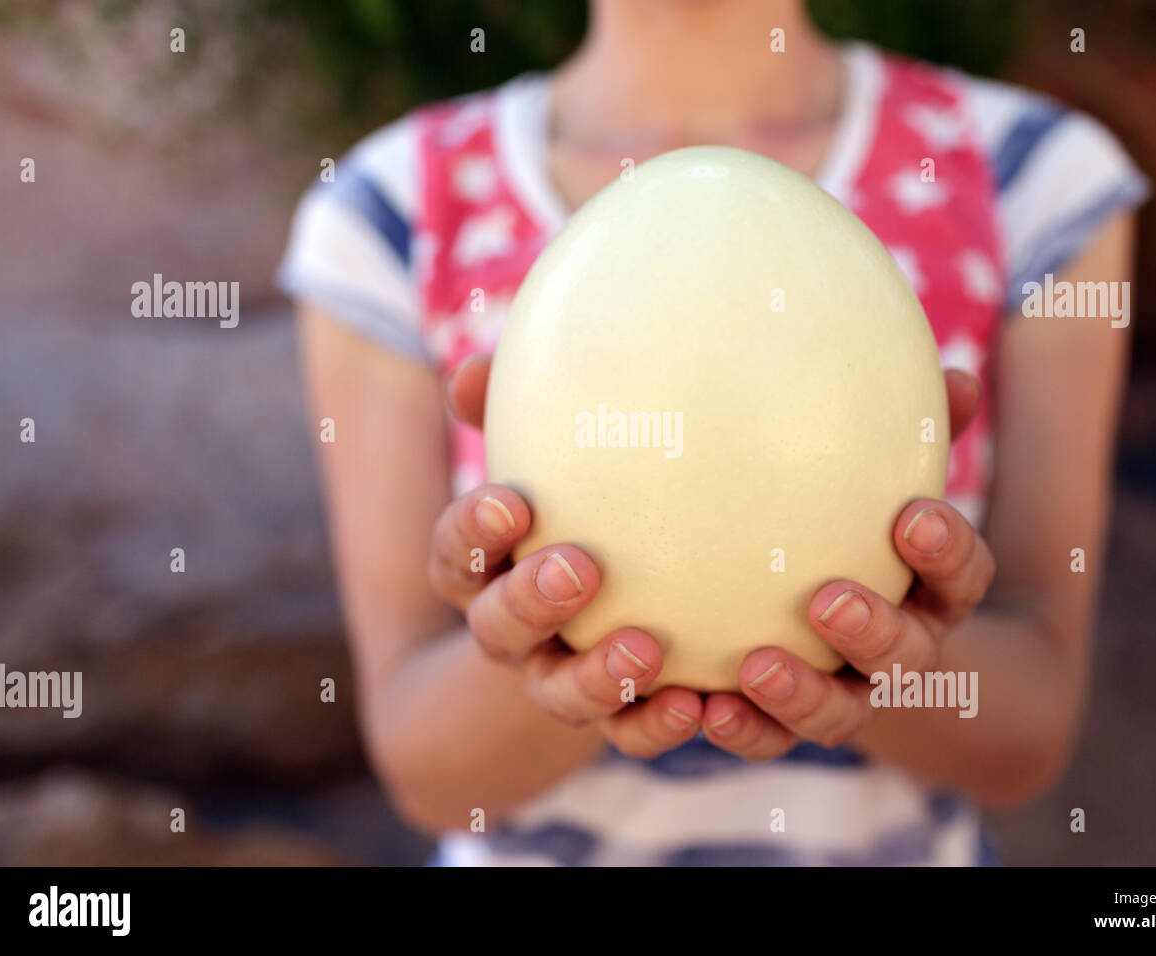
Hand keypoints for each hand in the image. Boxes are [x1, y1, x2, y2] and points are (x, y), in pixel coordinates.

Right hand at [429, 355, 703, 757]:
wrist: (622, 591)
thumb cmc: (586, 493)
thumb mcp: (550, 449)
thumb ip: (515, 408)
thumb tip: (472, 371)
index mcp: (489, 566)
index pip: (455, 554)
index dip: (472, 533)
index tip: (511, 501)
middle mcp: (515, 630)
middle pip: (496, 630)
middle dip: (529, 602)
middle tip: (579, 568)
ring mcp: (563, 677)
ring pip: (559, 694)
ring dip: (596, 676)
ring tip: (648, 646)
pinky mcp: (620, 715)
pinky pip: (629, 733)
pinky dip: (657, 724)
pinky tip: (700, 704)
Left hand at [699, 369, 996, 759]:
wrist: (790, 598)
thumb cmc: (836, 510)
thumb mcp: (869, 470)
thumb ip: (908, 429)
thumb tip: (952, 377)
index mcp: (928, 588)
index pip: (962, 576)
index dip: (949, 551)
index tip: (913, 516)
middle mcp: (896, 648)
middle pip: (907, 655)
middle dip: (875, 631)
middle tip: (827, 599)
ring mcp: (843, 692)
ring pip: (840, 713)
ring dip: (803, 695)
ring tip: (756, 665)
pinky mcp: (783, 721)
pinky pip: (767, 736)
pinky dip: (741, 728)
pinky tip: (699, 706)